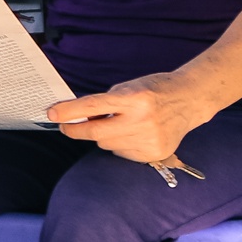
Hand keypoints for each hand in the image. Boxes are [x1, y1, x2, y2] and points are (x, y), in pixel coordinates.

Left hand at [46, 74, 210, 164]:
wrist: (189, 100)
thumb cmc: (155, 90)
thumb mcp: (129, 87)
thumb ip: (104, 103)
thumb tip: (77, 118)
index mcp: (135, 98)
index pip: (94, 107)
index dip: (70, 112)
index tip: (52, 114)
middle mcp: (143, 121)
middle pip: (96, 133)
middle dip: (76, 130)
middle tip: (65, 125)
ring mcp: (150, 140)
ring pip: (107, 145)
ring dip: (104, 136)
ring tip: (119, 123)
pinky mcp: (155, 154)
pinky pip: (122, 154)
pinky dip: (120, 144)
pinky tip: (134, 134)